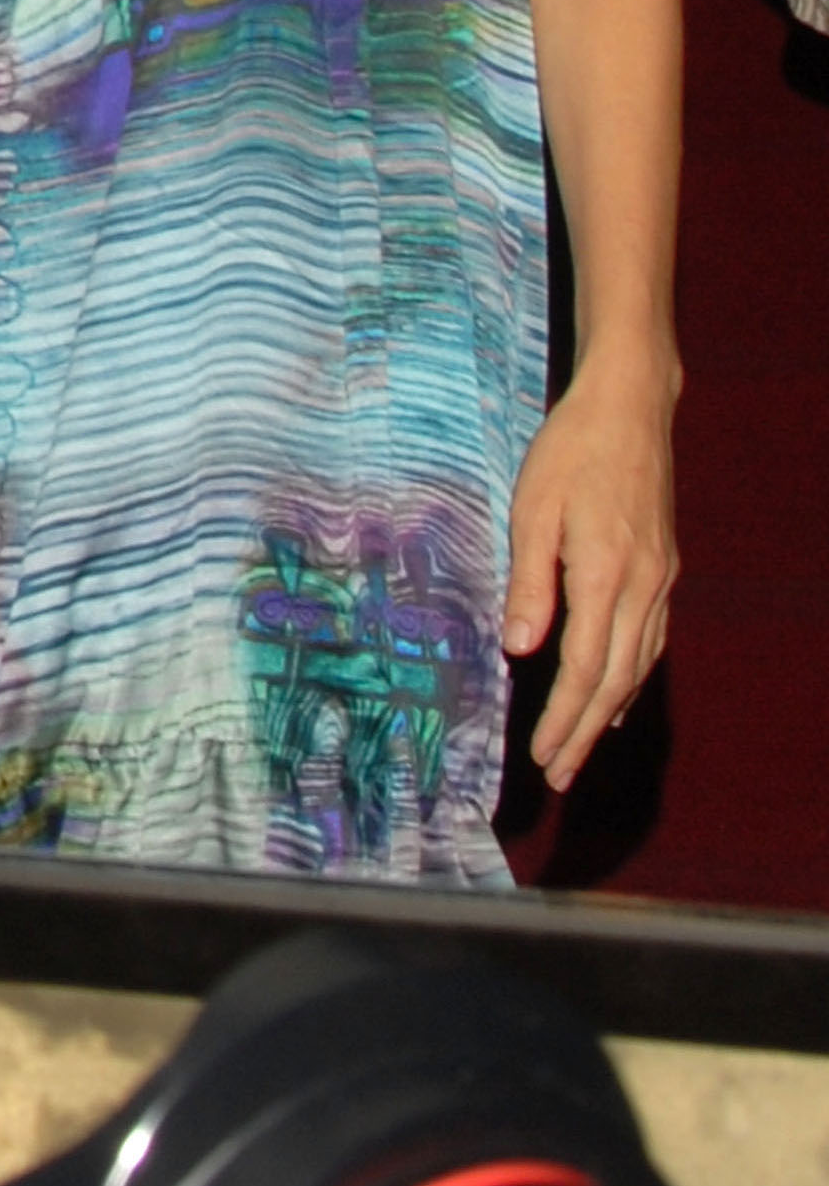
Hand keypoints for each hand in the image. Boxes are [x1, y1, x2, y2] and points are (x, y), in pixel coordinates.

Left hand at [504, 343, 678, 790]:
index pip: (583, 669)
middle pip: (615, 680)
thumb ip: (531, 583)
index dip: (564, 720)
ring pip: (638, 666)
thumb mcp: (534, 509)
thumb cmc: (570, 453)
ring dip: (606, 712)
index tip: (544, 758)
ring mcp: (660, 581)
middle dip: (584, 732)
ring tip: (580, 747)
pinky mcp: (664, 570)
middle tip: (558, 774)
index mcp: (605, 575)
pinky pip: (651, 641)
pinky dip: (630, 676)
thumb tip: (521, 651)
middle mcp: (643, 588)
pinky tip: (616, 692)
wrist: (630, 410)